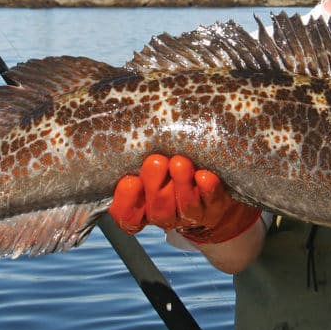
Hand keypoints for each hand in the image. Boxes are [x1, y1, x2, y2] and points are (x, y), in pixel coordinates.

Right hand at [108, 154, 260, 242]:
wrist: (211, 188)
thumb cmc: (170, 167)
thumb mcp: (152, 162)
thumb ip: (139, 151)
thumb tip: (114, 115)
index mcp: (144, 207)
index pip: (128, 214)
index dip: (126, 202)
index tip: (129, 181)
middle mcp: (166, 214)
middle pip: (157, 209)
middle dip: (155, 185)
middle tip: (156, 161)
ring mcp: (192, 214)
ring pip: (184, 206)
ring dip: (182, 184)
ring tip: (180, 163)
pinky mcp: (216, 207)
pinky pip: (212, 201)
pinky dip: (208, 189)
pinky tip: (204, 176)